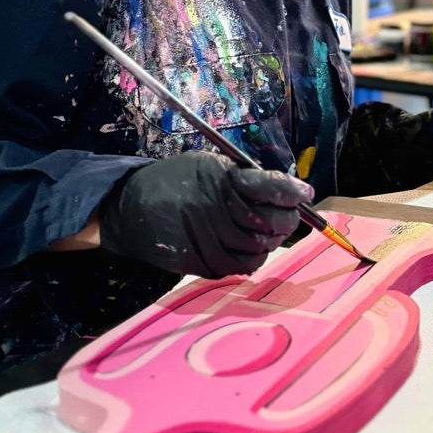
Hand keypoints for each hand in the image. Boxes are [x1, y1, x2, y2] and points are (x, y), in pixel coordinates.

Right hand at [99, 150, 313, 278]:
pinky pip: (240, 267)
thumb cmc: (174, 182)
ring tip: (261, 230)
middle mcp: (215, 209)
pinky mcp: (200, 263)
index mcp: (219, 179)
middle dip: (286, 219)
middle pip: (272, 223)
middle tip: (284, 214)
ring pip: (260, 250)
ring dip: (269, 241)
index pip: (270, 188)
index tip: (303, 194)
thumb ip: (248, 177)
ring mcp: (208, 239)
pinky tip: (243, 246)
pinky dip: (250, 258)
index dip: (292, 193)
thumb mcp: (209, 165)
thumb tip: (295, 190)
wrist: (129, 209)